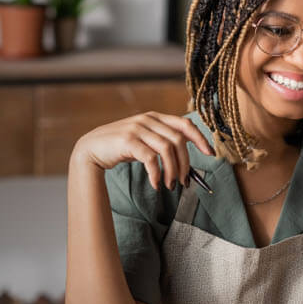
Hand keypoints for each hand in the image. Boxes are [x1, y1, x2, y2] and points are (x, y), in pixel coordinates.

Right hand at [71, 112, 213, 189]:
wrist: (91, 148)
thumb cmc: (121, 147)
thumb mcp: (144, 140)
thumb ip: (162, 142)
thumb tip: (186, 163)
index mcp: (155, 117)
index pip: (185, 124)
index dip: (200, 138)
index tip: (210, 154)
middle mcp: (148, 120)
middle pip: (179, 140)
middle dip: (185, 163)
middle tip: (184, 181)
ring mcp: (137, 128)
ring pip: (167, 149)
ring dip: (172, 171)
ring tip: (170, 186)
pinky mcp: (127, 140)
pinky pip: (150, 158)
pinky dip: (156, 173)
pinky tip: (156, 184)